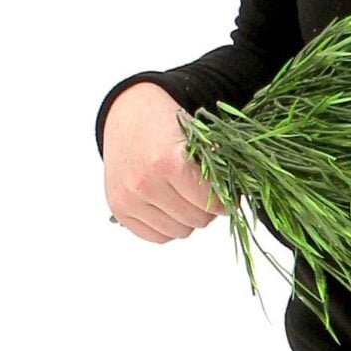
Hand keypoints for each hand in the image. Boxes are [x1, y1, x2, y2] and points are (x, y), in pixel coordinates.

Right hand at [103, 83, 227, 242]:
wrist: (126, 113)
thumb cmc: (163, 122)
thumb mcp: (194, 137)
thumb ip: (213, 171)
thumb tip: (231, 203)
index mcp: (168, 163)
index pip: (211, 204)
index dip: (224, 202)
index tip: (226, 198)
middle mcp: (145, 184)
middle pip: (195, 220)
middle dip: (206, 210)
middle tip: (203, 194)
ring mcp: (129, 199)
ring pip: (178, 232)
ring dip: (187, 219)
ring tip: (184, 197)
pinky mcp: (119, 209)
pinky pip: (155, 236)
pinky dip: (167, 226)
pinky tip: (168, 206)